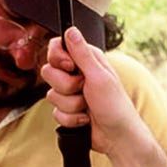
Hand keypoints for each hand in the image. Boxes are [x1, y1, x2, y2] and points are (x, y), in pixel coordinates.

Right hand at [42, 27, 155, 161]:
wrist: (117, 137)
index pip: (57, 47)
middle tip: (84, 89)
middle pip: (50, 72)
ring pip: (52, 95)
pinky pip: (55, 112)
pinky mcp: (68, 110)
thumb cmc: (115, 106)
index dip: (58, 58)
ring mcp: (71, 93)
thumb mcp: (98, 76)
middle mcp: (77, 74)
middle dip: (66, 86)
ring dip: (71, 105)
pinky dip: (71, 118)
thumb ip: (81, 53)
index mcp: (86, 60)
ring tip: (88, 107)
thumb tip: (71, 29)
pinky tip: (85, 119)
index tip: (69, 67)